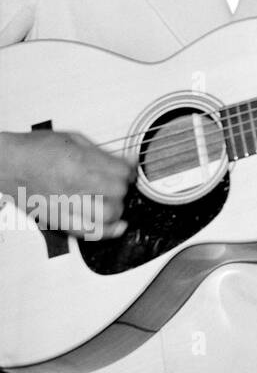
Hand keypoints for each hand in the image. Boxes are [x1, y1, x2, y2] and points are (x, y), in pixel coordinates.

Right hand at [0, 130, 131, 237]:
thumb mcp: (73, 139)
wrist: (4, 163)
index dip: (129, 170)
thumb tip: (129, 160)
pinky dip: (108, 231)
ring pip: (108, 214)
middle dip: (123, 188)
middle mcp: (74, 185)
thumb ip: (104, 152)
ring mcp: (65, 204)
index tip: (127, 170)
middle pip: (117, 193)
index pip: (121, 172)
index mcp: (79, 162)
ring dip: (117, 207)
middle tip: (118, 183)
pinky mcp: (57, 218)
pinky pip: (88, 232)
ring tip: (113, 200)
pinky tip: (117, 225)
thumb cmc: (34, 149)